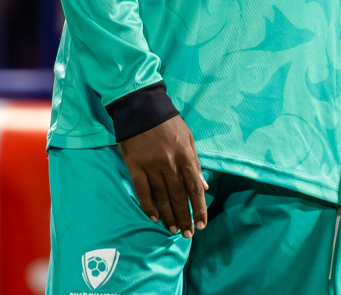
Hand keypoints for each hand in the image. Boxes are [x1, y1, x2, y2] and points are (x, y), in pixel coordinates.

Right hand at [117, 115, 207, 238]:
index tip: (201, 223)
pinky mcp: (135, 166)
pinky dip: (148, 206)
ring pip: (162, 197)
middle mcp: (169, 163)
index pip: (195, 188)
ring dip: (168, 215)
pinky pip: (142, 190)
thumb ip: (196, 163)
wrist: (141, 107)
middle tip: (187, 233)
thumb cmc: (167, 122)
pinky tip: (154, 217)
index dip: (199, 208)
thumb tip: (205, 187)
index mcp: (185, 156)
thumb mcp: (188, 138)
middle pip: (179, 196)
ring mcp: (151, 166)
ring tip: (173, 229)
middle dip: (184, 217)